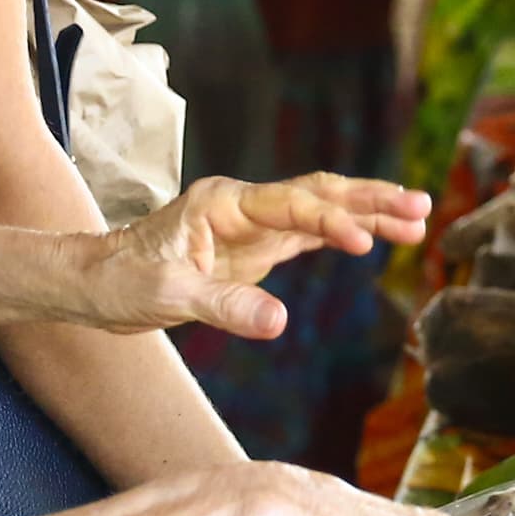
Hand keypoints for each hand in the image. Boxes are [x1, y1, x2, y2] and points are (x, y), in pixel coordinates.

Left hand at [68, 174, 431, 338]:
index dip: (332, 220)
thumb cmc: (121, 281)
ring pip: (322, 209)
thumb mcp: (168, 295)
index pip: (293, 204)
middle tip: (421, 205)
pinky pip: (310, 235)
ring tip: (418, 218)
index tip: (366, 241)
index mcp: (223, 203)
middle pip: (320, 192)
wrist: (94, 284)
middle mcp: (244, 206)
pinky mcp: (256, 248)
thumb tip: (279, 323)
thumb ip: (225, 305)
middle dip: (371, 198)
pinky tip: (377, 237)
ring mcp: (253, 225)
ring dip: (368, 212)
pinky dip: (344, 235)